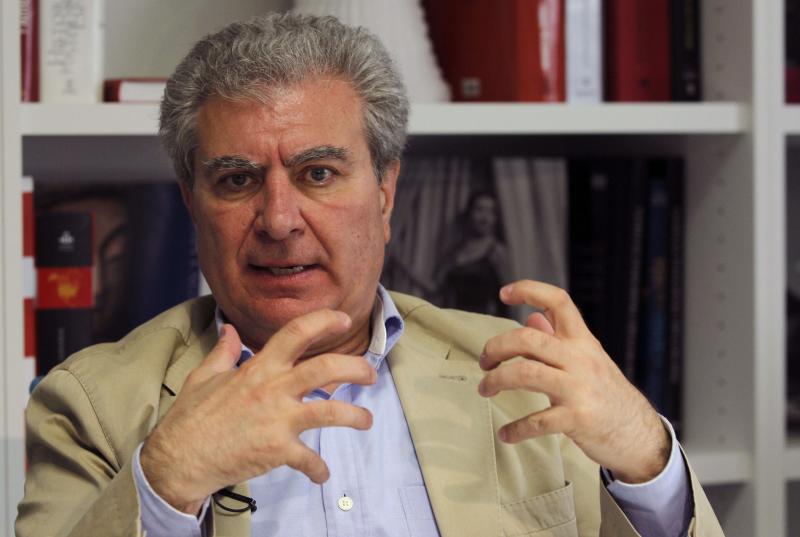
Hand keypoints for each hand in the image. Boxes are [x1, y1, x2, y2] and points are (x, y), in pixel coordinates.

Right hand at [140, 309, 375, 513]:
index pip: (295, 333)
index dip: (323, 321)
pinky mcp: (276, 450)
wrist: (177, 459)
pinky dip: (319, 469)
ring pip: (330, 411)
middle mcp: (272, 389)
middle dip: (356, 368)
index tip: (342, 319)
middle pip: (325, 368)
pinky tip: (322, 474)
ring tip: (366, 420)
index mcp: (258, 368)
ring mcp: (277, 420)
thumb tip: (228, 330)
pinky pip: (309, 459)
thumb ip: (223, 352)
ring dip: (355, 416)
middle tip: (370, 374)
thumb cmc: (190, 418)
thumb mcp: (203, 376)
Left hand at [477, 280, 669, 483]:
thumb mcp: (587, 360)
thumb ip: (558, 339)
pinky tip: (506, 434)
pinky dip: (516, 429)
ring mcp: (579, 389)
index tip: (505, 293)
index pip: (558, 301)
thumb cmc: (607, 394)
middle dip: (497, 347)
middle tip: (485, 361)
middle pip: (529, 338)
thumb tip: (532, 317)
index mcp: (582, 341)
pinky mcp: (577, 419)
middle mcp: (581, 359)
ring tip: (485, 389)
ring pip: (526, 373)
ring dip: (496, 380)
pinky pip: (537, 421)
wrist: (640, 434)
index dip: (529, 289)